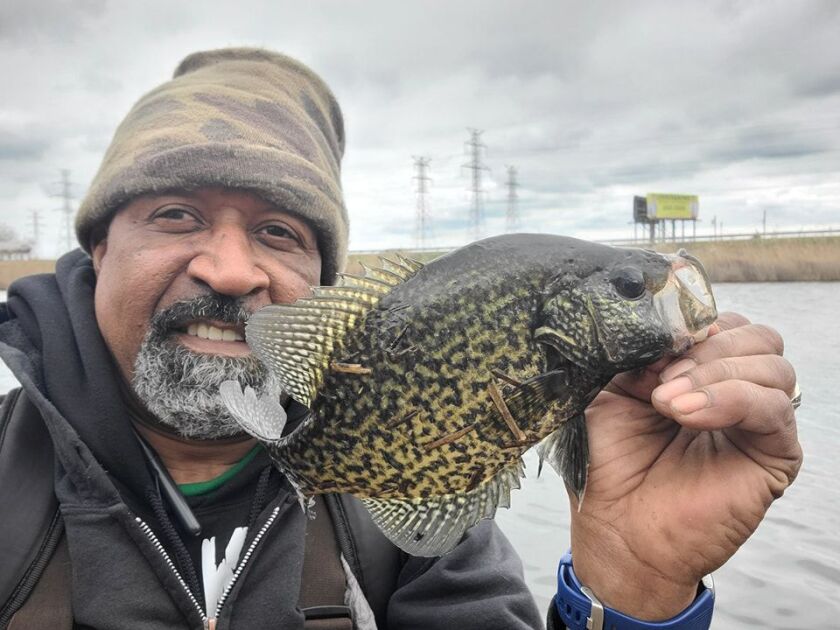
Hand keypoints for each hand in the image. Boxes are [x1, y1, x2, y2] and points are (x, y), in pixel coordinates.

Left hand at [568, 312, 802, 620]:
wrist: (618, 529)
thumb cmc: (611, 461)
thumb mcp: (611, 390)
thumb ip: (639, 353)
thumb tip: (669, 328)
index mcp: (701, 369)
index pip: (722, 322)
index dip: (690, 324)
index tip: (651, 345)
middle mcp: (737, 389)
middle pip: (755, 335)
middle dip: (704, 347)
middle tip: (658, 380)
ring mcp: (759, 421)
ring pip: (772, 363)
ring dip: (713, 373)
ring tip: (665, 403)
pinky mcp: (776, 454)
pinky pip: (773, 406)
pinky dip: (729, 399)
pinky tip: (687, 415)